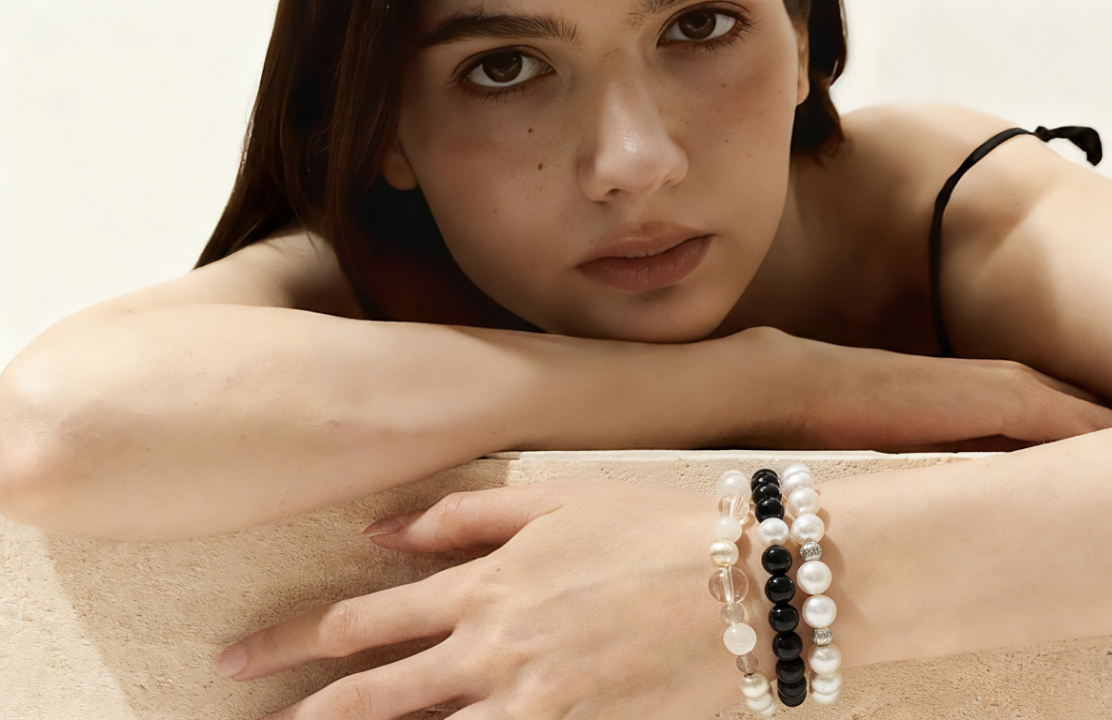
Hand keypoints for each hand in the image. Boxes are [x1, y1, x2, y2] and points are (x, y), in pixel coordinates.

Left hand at [215, 481, 766, 719]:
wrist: (751, 578)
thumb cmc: (656, 524)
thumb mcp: (558, 497)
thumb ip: (463, 515)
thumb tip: (379, 531)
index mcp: (484, 585)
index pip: (360, 620)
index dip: (291, 641)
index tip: (240, 656)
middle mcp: (494, 650)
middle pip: (372, 697)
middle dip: (303, 713)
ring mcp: (534, 702)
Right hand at [779, 333, 1111, 451]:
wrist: (800, 388)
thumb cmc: (839, 421)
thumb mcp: (911, 450)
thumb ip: (952, 463)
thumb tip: (977, 506)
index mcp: (985, 395)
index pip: (1063, 421)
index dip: (1098, 444)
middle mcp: (1006, 386)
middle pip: (1088, 417)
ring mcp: (1007, 387)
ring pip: (1091, 420)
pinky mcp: (1001, 398)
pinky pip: (1074, 423)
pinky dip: (1108, 439)